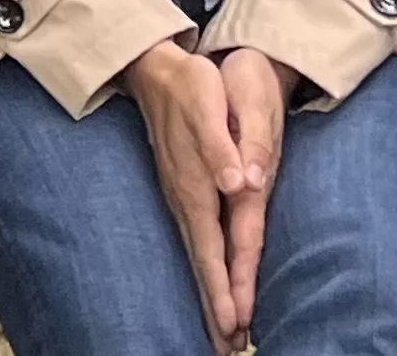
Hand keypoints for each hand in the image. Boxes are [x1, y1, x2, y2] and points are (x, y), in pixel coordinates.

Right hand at [125, 40, 285, 348]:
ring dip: (209, 293)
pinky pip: (194, 241)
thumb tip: (240, 184)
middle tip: (227, 347)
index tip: (232, 321)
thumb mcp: (208, 102)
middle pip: (202, 261)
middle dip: (214, 306)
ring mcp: (181, 197)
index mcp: (196, 184)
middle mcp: (185, 198)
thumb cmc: (189, 84)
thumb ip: (222, 146)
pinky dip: (203, 269)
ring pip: (197, 255)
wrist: (155, 68)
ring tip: (221, 331)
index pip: (212, 246)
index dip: (222, 286)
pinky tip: (208, 281)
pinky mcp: (182, 192)